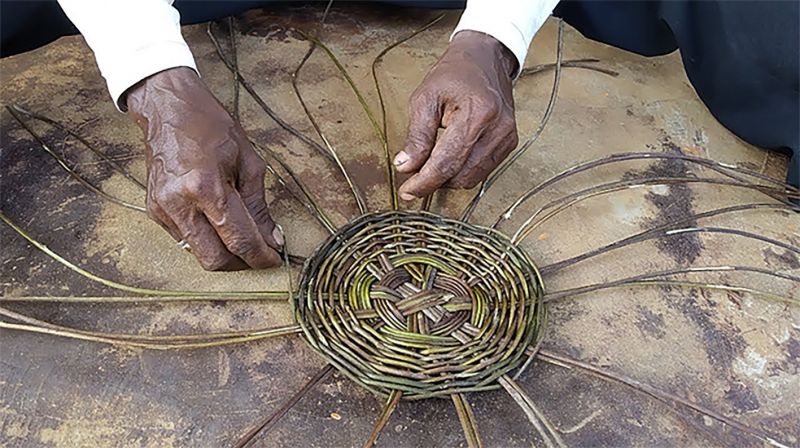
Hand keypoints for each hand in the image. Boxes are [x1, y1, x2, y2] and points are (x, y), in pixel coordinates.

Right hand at [127, 67, 282, 270]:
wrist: (167, 107)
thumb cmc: (211, 126)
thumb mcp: (248, 160)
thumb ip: (259, 206)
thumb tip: (273, 239)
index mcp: (206, 186)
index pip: (238, 239)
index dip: (261, 256)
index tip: (275, 260)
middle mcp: (179, 203)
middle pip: (214, 259)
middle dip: (241, 263)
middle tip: (260, 254)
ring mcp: (162, 209)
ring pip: (197, 253)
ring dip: (223, 253)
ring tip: (241, 236)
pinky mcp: (154, 211)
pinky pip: (185, 239)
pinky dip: (206, 238)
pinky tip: (217, 222)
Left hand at [395, 31, 518, 200]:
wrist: (485, 58)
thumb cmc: (454, 73)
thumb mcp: (425, 97)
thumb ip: (417, 136)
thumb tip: (405, 167)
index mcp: (477, 113)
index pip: (447, 162)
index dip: (424, 182)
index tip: (407, 191)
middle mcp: (497, 129)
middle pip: (460, 175)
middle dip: (434, 181)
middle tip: (413, 175)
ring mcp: (507, 137)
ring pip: (472, 178)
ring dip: (448, 179)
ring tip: (431, 164)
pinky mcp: (510, 143)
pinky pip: (483, 171)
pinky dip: (463, 171)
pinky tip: (450, 158)